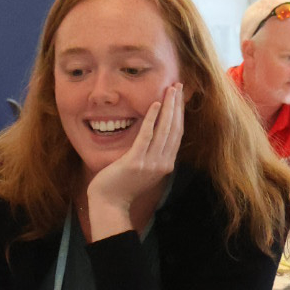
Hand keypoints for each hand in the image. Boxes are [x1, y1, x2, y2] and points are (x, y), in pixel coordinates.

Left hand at [85, 83, 183, 240]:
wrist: (109, 203)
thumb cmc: (122, 185)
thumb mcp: (144, 169)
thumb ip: (152, 155)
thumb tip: (156, 136)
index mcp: (165, 164)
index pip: (177, 134)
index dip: (180, 114)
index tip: (179, 97)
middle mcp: (162, 163)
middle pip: (175, 129)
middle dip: (177, 106)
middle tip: (178, 86)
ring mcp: (150, 163)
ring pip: (164, 129)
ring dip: (168, 107)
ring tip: (170, 90)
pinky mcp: (135, 161)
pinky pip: (146, 135)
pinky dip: (152, 119)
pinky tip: (155, 104)